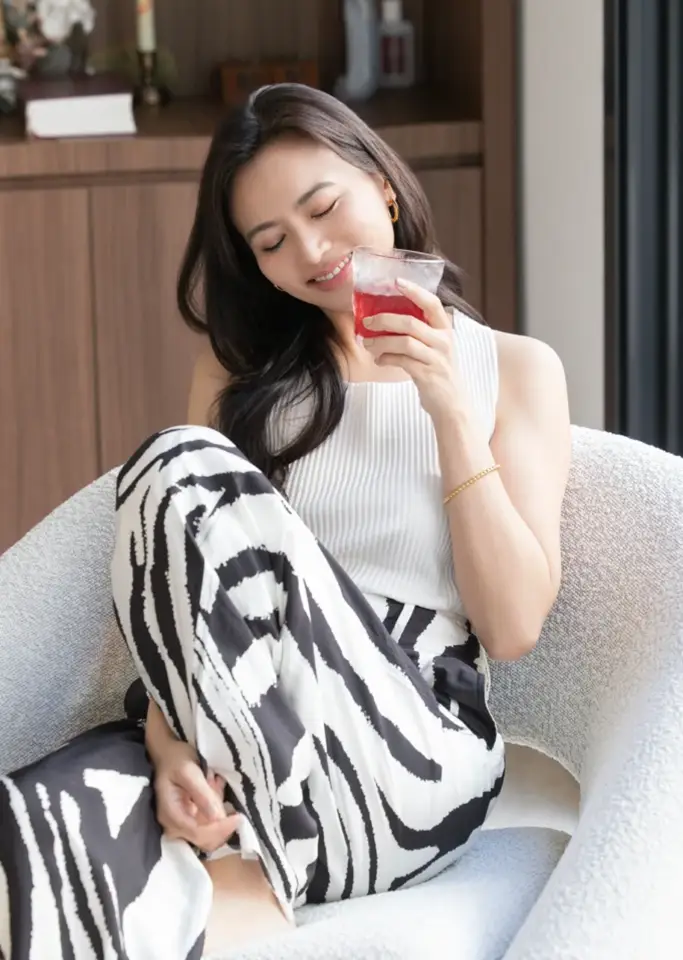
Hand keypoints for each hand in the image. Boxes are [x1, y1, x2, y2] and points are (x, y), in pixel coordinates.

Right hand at [154, 740, 238, 852]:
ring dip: (219, 810)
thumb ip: (202, 794)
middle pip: (206, 839)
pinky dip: (216, 805)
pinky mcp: (190, 820)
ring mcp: (182, 825)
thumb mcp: (188, 771)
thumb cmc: (175, 759)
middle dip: (221, 819)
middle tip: (219, 788)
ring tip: (213, 782)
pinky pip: (210, 822)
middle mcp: (174, 826)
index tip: (238, 817)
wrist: (166, 754)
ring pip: (211, 831)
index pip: (199, 834)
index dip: (221, 829)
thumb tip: (218, 818)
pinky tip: (213, 785)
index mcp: (171, 816)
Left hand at [362, 278, 468, 422]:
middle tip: (366, 322)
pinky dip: (386, 359)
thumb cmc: (439, 371)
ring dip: (381, 342)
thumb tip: (385, 319)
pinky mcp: (427, 375)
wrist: (452, 403)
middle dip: (384, 320)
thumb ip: (419, 332)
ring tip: (368, 344)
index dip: (415, 291)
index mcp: (445, 330)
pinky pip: (401, 362)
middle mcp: (443, 342)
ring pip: (404, 342)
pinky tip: (379, 360)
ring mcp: (436, 359)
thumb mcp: (435, 347)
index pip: (432, 304)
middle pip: (410, 323)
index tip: (397, 282)